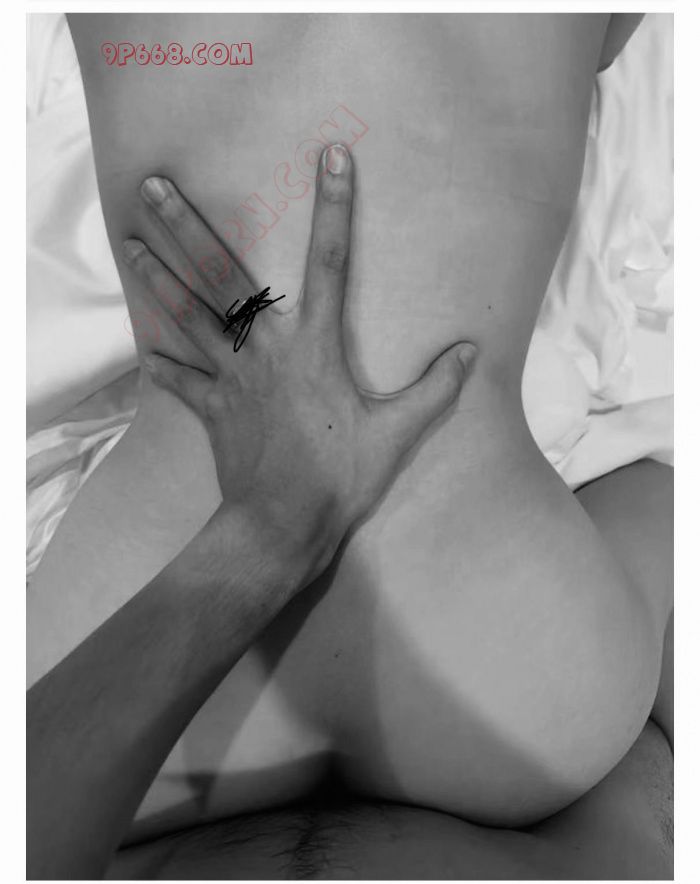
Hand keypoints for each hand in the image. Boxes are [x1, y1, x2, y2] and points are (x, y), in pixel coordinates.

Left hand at [122, 143, 476, 578]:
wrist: (282, 525)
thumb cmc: (339, 479)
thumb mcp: (398, 434)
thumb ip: (435, 389)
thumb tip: (470, 353)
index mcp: (315, 347)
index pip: (330, 263)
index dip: (334, 208)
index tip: (331, 158)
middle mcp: (266, 351)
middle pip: (222, 278)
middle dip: (187, 227)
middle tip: (152, 186)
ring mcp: (232, 379)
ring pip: (188, 318)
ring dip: (158, 279)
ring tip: (130, 243)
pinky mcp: (213, 410)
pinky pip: (182, 383)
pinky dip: (166, 368)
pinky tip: (146, 353)